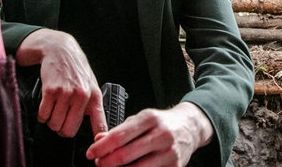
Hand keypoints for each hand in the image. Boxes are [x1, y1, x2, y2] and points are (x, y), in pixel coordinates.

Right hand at [16, 29, 107, 137]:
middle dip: (62, 129)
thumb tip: (97, 131)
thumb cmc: (76, 70)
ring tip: (54, 108)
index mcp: (94, 97)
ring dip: (51, 121)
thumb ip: (92, 106)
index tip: (96, 150)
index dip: (98, 141)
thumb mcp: (91, 85)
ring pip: (54, 124)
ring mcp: (66, 93)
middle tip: (61, 120)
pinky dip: (42, 114)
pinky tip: (46, 104)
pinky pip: (43, 115)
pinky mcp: (51, 90)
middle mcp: (82, 96)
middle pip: (69, 131)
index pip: (100, 125)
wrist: (60, 49)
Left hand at [86, 102, 213, 166]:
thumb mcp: (141, 119)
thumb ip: (120, 130)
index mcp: (150, 119)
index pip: (120, 136)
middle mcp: (161, 135)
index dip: (101, 147)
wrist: (190, 127)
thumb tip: (99, 140)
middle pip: (125, 155)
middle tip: (99, 163)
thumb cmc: (162, 123)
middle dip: (106, 162)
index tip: (91, 153)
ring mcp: (169, 153)